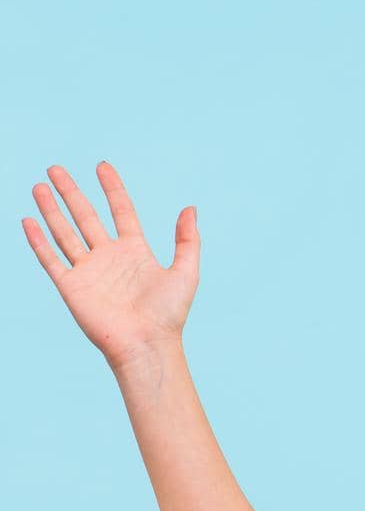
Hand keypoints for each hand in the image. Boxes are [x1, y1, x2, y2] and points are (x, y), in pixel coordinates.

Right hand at [20, 161, 199, 372]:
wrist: (147, 344)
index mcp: (135, 252)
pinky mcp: (71, 286)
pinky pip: (51, 259)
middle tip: (56, 168)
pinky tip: (29, 220)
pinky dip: (39, 240)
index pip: (121, 211)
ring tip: (40, 186)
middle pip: (85, 216)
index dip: (112, 189)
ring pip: (65, 232)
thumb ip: (188, 240)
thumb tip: (190, 207)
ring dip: (51, 210)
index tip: (102, 166)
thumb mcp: (186, 272)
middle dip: (71, 192)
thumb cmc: (169, 314)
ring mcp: (88, 271)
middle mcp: (109, 258)